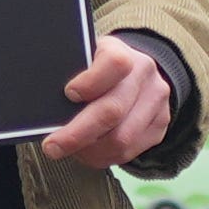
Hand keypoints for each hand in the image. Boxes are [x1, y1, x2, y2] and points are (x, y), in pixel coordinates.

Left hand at [41, 35, 174, 169]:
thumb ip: (71, 76)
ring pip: (121, 139)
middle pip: (112, 111)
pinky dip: (103, 156)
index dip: (90, 83)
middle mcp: (144, 74)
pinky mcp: (160, 125)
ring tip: (69, 150)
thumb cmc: (97, 70)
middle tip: (52, 147)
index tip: (68, 94)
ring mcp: (156, 101)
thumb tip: (48, 109)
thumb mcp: (83, 61)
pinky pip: (129, 152)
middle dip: (77, 134)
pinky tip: (88, 151)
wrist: (136, 74)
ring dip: (89, 151)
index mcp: (121, 52)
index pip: (114, 64)